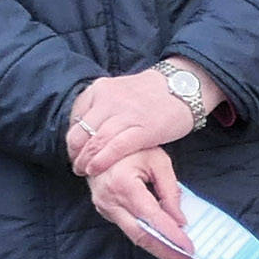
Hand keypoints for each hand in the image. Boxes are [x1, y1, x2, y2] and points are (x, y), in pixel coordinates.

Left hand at [66, 67, 196, 179]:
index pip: (75, 117)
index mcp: (101, 89)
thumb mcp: (120, 90)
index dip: (72, 138)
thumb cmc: (152, 94)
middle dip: (75, 152)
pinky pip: (116, 148)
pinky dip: (102, 161)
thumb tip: (85, 127)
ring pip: (95, 141)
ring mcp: (127, 114)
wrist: (186, 86)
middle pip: (81, 131)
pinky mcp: (145, 129)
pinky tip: (96, 169)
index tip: (75, 151)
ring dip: (85, 160)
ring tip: (84, 171)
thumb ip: (101, 105)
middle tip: (77, 165)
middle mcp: (110, 99)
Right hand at [87, 149, 196, 258]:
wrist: (98, 144)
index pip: (151, 217)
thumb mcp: (158, 161)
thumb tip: (180, 219)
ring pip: (134, 236)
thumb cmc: (132, 148)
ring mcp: (105, 208)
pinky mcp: (106, 211)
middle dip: (166, 252)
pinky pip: (130, 229)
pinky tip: (166, 245)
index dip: (171, 235)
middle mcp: (110, 201)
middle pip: (140, 235)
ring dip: (159, 249)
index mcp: (123, 185)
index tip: (190, 248)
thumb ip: (170, 190)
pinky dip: (149, 239)